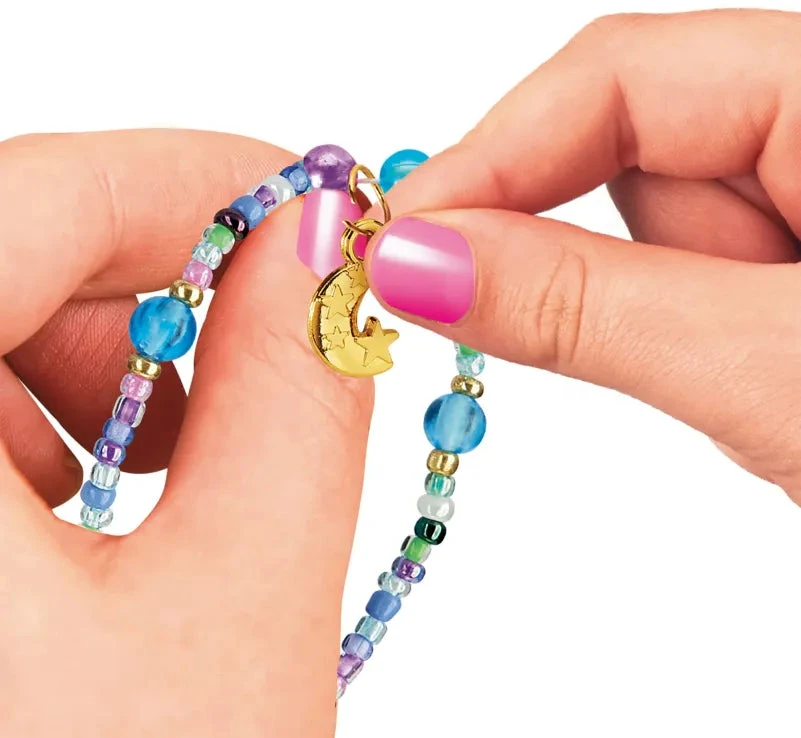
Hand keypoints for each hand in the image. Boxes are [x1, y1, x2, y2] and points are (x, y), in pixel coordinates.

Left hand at [1, 130, 368, 734]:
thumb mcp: (236, 617)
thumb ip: (298, 403)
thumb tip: (324, 257)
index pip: (30, 197)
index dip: (197, 181)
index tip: (312, 204)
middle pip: (3, 263)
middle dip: (167, 299)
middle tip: (286, 359)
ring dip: (106, 389)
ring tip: (178, 501)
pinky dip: (41, 451)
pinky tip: (90, 547)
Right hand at [365, 9, 800, 501]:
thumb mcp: (764, 370)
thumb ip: (584, 305)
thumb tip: (409, 260)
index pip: (620, 74)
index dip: (495, 153)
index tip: (397, 242)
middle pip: (635, 150)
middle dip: (560, 242)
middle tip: (470, 320)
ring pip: (657, 232)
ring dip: (633, 306)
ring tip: (721, 386)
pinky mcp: (793, 290)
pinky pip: (686, 284)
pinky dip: (661, 332)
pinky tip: (731, 386)